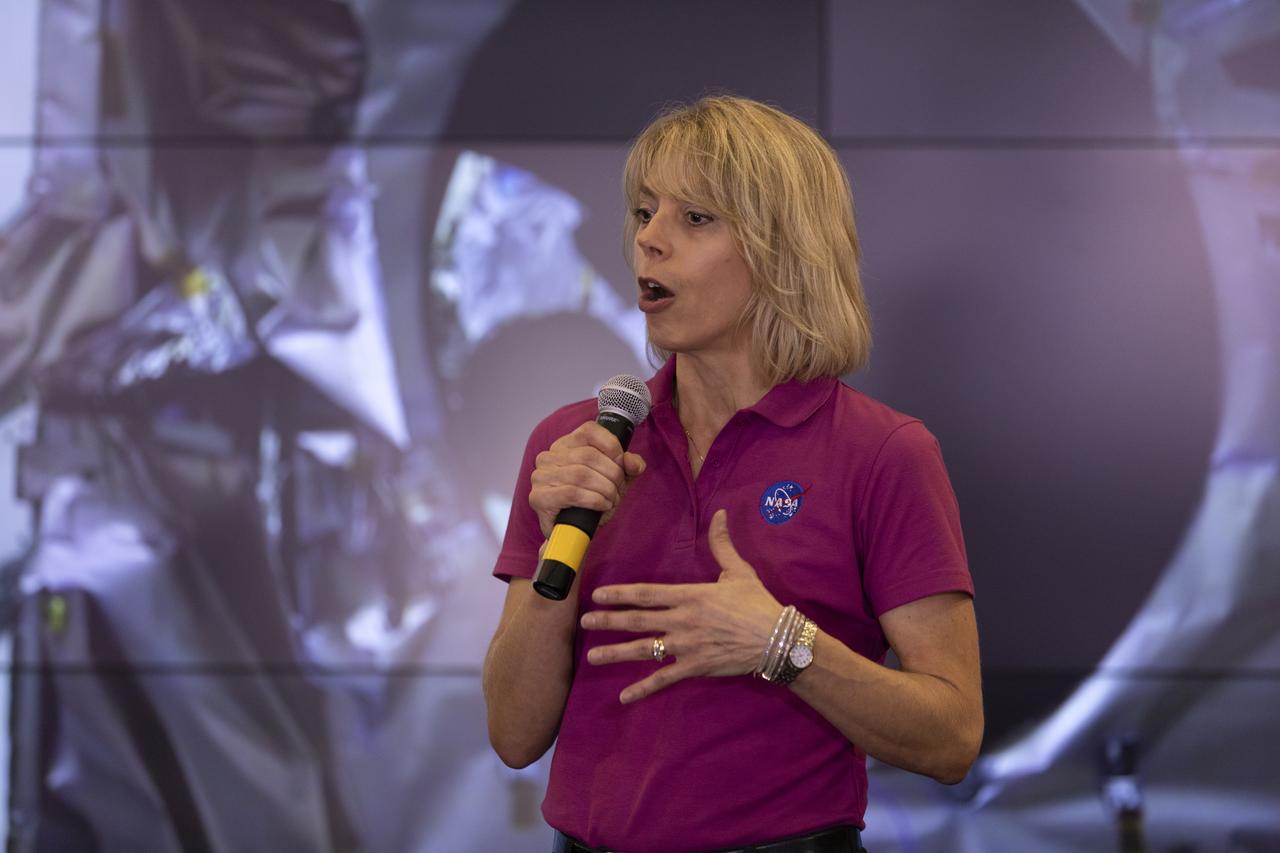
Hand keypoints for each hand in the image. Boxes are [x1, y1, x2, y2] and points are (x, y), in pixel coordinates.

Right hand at [529, 421, 645, 537]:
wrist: (574, 533)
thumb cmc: (592, 502)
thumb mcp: (616, 480)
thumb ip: (629, 467)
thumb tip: (633, 462)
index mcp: (566, 444)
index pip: (590, 430)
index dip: (612, 446)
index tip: (621, 465)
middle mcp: (549, 456)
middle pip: (589, 455)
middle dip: (612, 475)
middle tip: (618, 490)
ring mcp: (541, 476)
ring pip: (581, 474)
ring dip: (605, 490)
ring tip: (611, 500)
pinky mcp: (539, 497)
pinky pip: (572, 492)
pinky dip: (594, 500)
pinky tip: (602, 506)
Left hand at [580, 509, 783, 702]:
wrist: (778, 639)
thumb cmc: (757, 603)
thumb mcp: (739, 570)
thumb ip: (723, 544)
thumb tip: (721, 513)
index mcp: (689, 596)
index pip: (646, 593)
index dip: (620, 594)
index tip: (598, 595)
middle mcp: (682, 620)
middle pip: (638, 620)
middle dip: (609, 621)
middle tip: (584, 622)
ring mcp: (686, 646)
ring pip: (644, 649)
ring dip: (616, 653)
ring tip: (592, 656)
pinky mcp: (695, 667)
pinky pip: (664, 679)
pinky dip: (643, 688)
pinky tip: (623, 696)